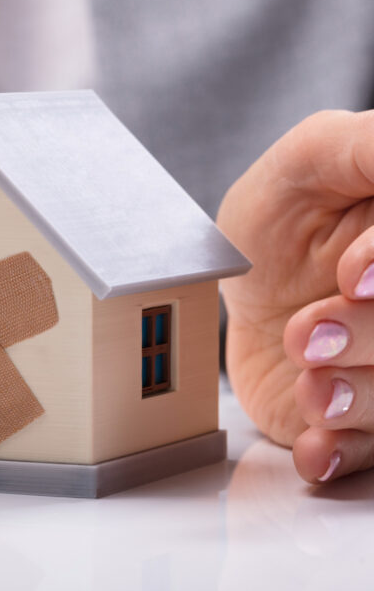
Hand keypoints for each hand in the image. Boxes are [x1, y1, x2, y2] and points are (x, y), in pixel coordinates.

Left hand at [218, 110, 373, 482]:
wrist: (239, 284)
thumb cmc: (277, 218)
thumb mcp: (314, 158)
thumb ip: (371, 146)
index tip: (353, 274)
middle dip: (366, 336)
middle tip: (310, 332)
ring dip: (354, 396)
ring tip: (308, 379)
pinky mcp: (358, 419)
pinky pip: (369, 452)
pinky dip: (340, 452)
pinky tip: (313, 448)